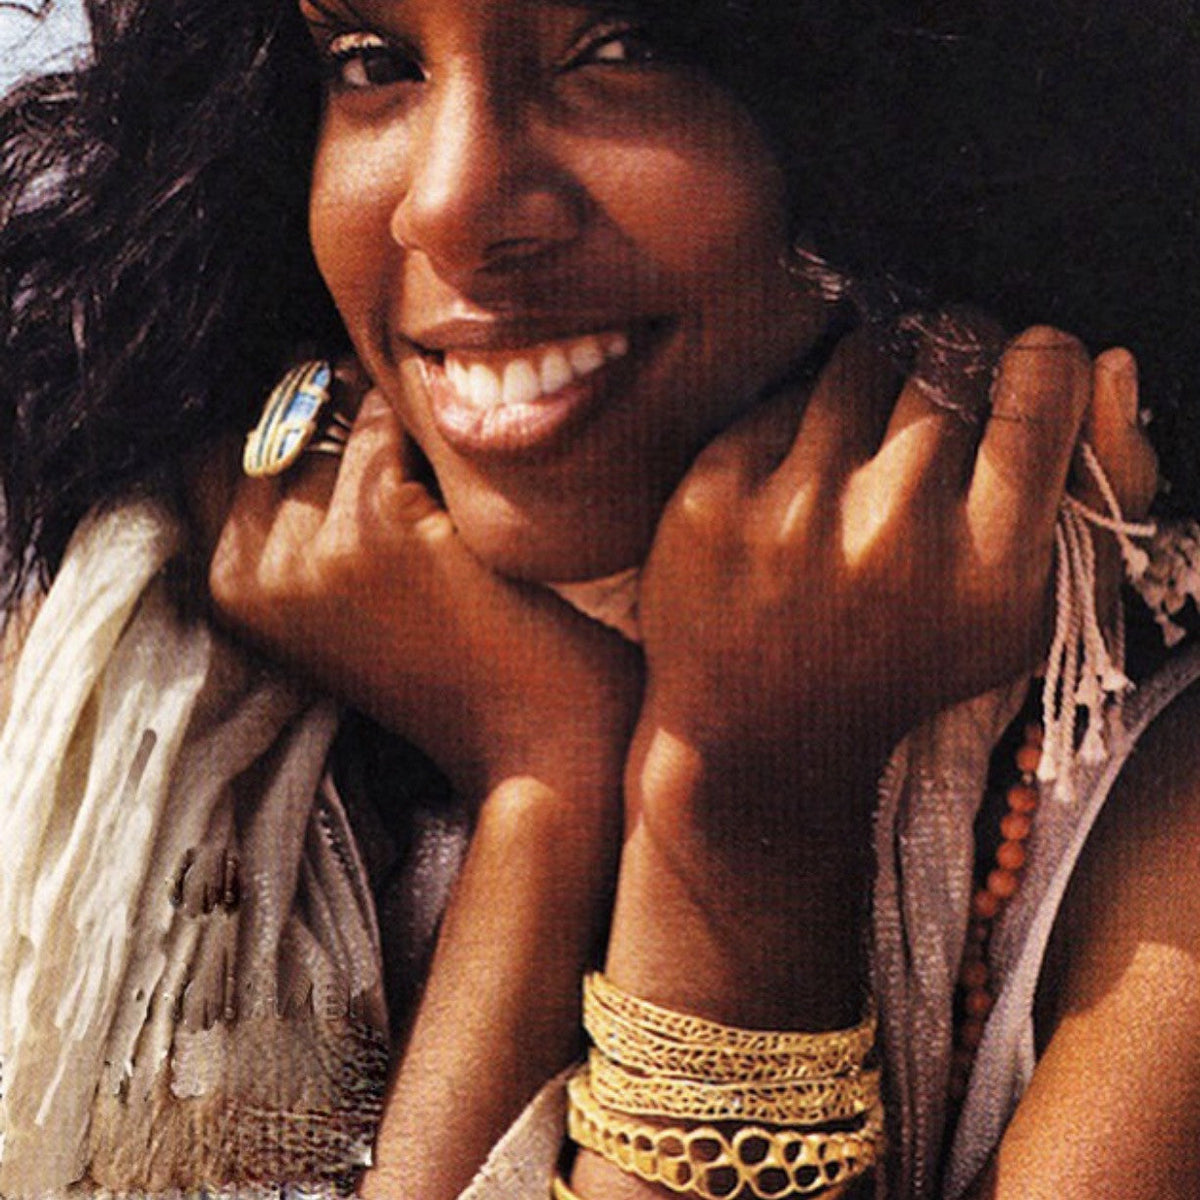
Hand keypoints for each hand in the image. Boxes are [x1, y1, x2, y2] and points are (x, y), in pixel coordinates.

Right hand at [208, 373, 641, 801]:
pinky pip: (386, 422)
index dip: (280, 425)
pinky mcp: (376, 527)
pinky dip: (426, 429)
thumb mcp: (346, 598)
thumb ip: (303, 519)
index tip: (339, 419)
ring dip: (380, 407)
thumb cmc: (456, 662)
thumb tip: (308, 387)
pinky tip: (465, 473)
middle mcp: (250, 571)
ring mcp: (308, 552)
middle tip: (393, 419)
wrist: (533, 740)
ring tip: (434, 449)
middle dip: (329, 403)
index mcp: (232, 592)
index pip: (219, 455)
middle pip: (270, 425)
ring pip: (328, 412)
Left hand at [630, 324, 1116, 858]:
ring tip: (866, 439)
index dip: (1038, 362)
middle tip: (935, 402)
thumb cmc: (910, 658)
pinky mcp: (716, 496)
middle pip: (950, 355)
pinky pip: (782, 397)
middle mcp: (894, 530)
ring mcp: (796, 510)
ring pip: (863, 357)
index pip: (1042, 386)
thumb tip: (1103, 362)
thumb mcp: (1028, 608)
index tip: (1020, 374)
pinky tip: (797, 480)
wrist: (765, 732)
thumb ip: (1102, 485)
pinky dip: (801, 422)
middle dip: (955, 358)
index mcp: (991, 564)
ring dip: (877, 377)